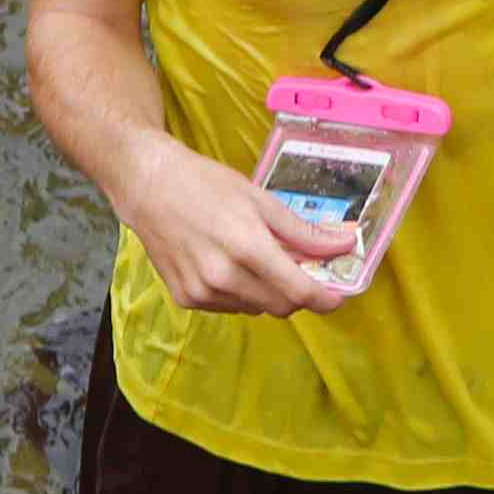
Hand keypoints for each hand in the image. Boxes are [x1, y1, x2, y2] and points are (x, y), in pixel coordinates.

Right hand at [117, 138, 362, 316]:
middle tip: (299, 270)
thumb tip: (344, 244)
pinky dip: (240, 293)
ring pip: (255, 308)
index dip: (325, 299)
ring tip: (255, 259)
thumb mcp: (261, 200)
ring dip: (267, 292)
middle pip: (280, 306)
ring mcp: (202, 291)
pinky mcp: (186, 298)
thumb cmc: (207, 185)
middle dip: (297, 293)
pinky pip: (229, 306)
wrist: (149, 186)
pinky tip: (229, 265)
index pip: (299, 292)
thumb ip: (303, 231)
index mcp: (248, 248)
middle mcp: (224, 276)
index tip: (338, 297)